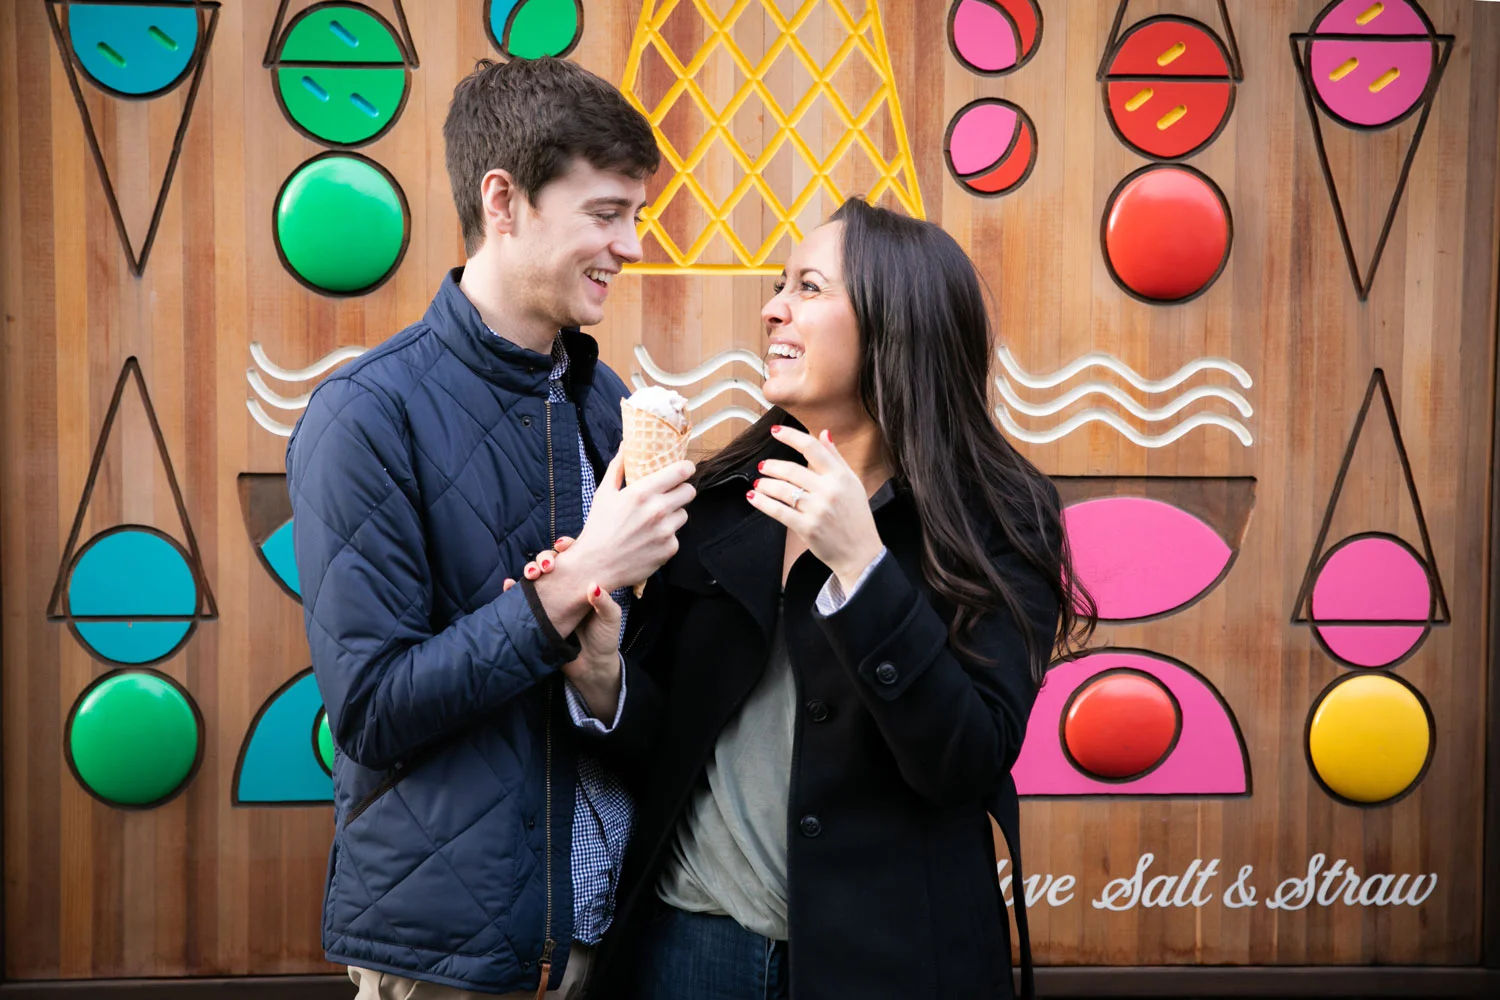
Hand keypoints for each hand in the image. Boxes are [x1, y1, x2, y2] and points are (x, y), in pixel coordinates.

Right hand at [508, 539, 622, 719]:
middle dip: (544, 558)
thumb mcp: (610, 619)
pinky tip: (508, 584)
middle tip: (546, 566)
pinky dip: (512, 589)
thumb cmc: (605, 638)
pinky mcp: (539, 614)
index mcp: (585, 582)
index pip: (575, 556)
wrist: (591, 667)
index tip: (563, 546)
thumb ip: (604, 603)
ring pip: (536, 577)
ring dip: (529, 570)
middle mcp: (566, 587)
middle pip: (551, 563)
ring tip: (529, 575)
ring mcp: (551, 599)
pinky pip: (522, 598)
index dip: (567, 546)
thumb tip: (593, 586)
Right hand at [557, 452, 695, 592]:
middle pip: (689, 492)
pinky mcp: (669, 549)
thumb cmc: (598, 528)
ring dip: (673, 515)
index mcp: (641, 493)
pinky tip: (650, 539)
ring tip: (654, 521)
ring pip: (683, 514)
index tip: (685, 469)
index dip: (686, 468)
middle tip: (670, 494)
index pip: (680, 472)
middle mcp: (657, 510)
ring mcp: (666, 531)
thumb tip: (626, 445)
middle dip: (681, 491)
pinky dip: (667, 537)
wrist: (595, 566)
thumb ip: (618, 467)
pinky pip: (676, 536)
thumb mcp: (604, 493)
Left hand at [747, 425, 883, 590]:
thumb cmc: (856, 516)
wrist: (861, 552)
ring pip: (782, 490)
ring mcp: (817, 510)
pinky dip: (763, 503)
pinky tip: (754, 497)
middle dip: (772, 466)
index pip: (812, 448)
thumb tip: (824, 433)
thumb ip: (836, 458)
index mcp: (840, 476)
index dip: (791, 436)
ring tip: (759, 483)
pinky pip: (779, 511)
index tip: (775, 431)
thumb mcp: (852, 483)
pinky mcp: (807, 528)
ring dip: (765, 484)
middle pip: (792, 470)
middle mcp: (829, 491)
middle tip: (763, 466)